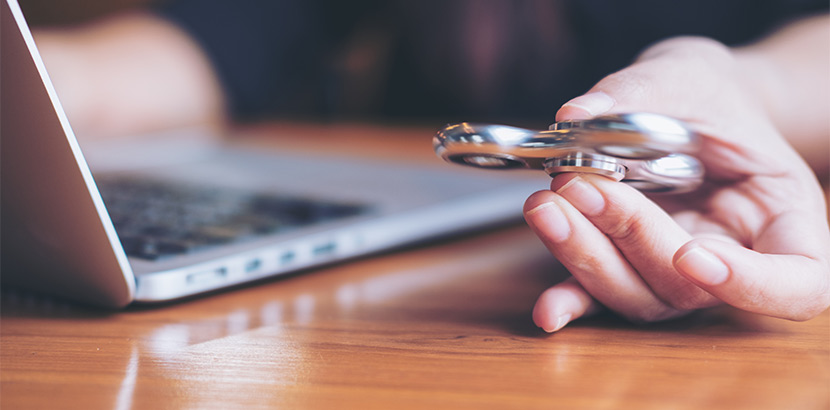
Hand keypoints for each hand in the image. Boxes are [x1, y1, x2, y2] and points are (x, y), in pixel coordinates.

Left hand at [524, 36, 829, 331]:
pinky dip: (573, 300)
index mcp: (782, 218)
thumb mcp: (688, 76)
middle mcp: (731, 258)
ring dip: (586, 258)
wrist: (684, 107)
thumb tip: (577, 115)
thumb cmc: (705, 95)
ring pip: (640, 297)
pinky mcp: (628, 270)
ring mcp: (675, 274)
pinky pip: (603, 298)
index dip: (752, 285)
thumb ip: (642, 92)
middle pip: (689, 288)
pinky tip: (546, 308)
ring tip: (547, 205)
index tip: (692, 253)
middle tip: (581, 183)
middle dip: (630, 236)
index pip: (797, 282)